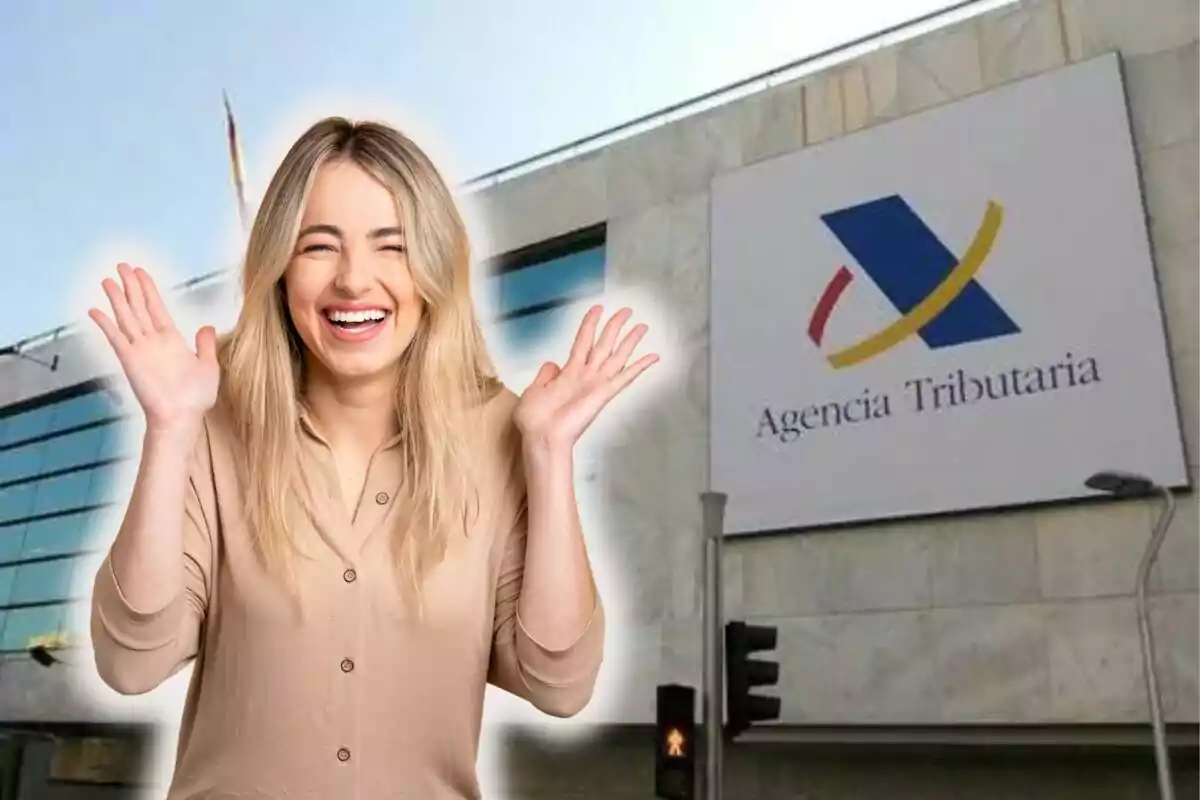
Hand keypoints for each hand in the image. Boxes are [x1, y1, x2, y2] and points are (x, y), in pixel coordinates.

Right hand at [87, 263, 219, 432]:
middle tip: (122, 266)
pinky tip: (96, 311)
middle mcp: (153, 341)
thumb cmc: (195, 398)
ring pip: (127, 316)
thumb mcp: (209, 366)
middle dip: (131, 286)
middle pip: (139, 306)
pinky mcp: (130, 359)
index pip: (156, 308)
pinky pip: (115, 337)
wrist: (182, 417)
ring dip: (117, 298)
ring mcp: (140, 349)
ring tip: (108, 279)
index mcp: (172, 340)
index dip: (148, 290)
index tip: (141, 273)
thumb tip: (207, 327)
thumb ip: (205, 345)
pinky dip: (105, 324)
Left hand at [514, 305, 658, 452]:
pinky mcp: (604, 394)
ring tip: (642, 326)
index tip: (597, 308)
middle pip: (604, 343)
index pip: (582, 341)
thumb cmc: (534, 420)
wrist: (541, 437)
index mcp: (568, 373)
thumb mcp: (533, 390)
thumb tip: (552, 363)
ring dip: (630, 340)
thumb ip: (544, 375)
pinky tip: (653, 357)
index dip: (590, 323)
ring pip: (616, 356)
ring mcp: (596, 384)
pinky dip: (640, 367)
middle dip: (615, 326)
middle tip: (627, 310)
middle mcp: (585, 376)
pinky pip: (625, 377)